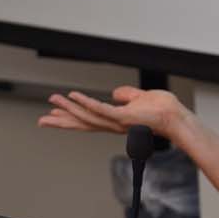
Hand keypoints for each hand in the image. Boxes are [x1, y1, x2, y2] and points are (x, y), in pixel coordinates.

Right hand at [38, 86, 188, 137]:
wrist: (176, 117)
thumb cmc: (164, 110)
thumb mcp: (141, 98)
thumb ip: (127, 96)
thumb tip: (116, 93)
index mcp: (116, 120)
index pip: (88, 119)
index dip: (71, 117)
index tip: (54, 115)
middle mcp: (113, 124)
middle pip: (82, 123)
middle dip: (62, 121)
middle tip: (42, 120)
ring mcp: (117, 122)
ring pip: (87, 116)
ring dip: (69, 108)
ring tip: (52, 101)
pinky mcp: (123, 117)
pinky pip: (100, 109)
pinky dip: (86, 102)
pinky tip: (73, 97)